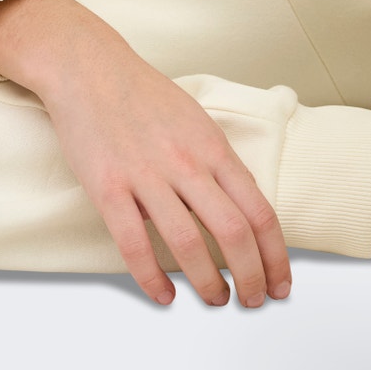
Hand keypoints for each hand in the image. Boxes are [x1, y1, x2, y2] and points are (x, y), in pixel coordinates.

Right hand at [37, 24, 291, 309]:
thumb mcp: (196, 120)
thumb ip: (215, 164)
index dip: (276, 254)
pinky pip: (134, 245)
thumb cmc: (143, 94)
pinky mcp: (108, 188)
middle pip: (233, 232)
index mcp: (212, 147)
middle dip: (251, 277)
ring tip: (217, 302)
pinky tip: (165, 295)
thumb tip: (231, 209)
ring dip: (208, 283)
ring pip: (188, 244)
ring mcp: (146, 176)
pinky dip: (152, 278)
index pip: (259, 210)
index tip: (281, 281)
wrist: (89, 68)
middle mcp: (186, 163)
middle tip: (255, 301)